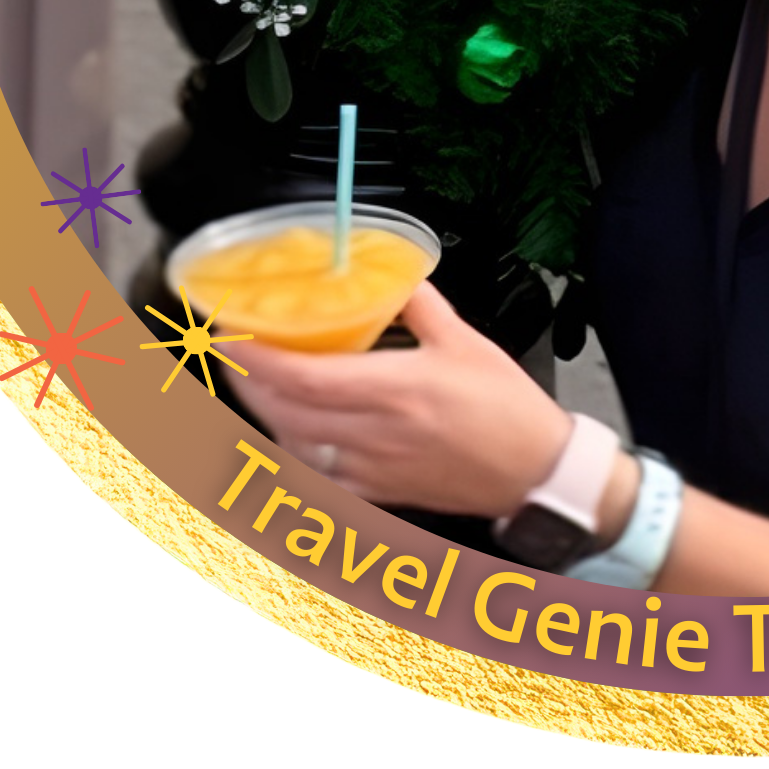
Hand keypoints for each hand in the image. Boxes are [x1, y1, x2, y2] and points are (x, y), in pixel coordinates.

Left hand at [228, 281, 571, 515]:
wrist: (534, 469)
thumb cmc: (507, 409)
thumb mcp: (467, 342)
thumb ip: (424, 306)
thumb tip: (399, 276)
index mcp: (397, 389)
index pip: (305, 377)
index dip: (259, 359)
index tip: (234, 336)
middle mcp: (376, 432)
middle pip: (286, 412)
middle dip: (249, 383)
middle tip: (233, 354)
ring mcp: (373, 467)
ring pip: (296, 445)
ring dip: (266, 415)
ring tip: (257, 386)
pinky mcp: (379, 492)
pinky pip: (319, 476)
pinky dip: (295, 452)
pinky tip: (292, 433)